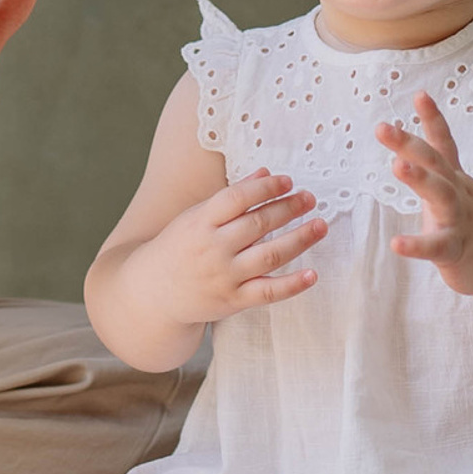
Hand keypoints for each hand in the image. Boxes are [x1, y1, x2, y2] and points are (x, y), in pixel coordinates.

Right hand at [140, 169, 325, 322]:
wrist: (152, 292)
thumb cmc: (179, 247)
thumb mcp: (197, 216)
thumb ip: (231, 197)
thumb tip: (266, 173)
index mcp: (201, 222)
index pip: (237, 199)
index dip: (265, 188)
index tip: (288, 180)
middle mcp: (213, 248)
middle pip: (258, 224)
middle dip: (289, 209)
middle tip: (310, 198)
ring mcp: (224, 276)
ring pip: (269, 255)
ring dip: (299, 239)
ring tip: (320, 225)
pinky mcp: (233, 301)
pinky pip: (267, 292)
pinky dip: (292, 284)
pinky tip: (312, 274)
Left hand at [380, 93, 472, 296]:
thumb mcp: (456, 191)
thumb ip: (435, 172)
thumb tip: (406, 152)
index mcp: (455, 179)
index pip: (443, 145)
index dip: (433, 119)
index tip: (420, 94)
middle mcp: (459, 193)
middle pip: (435, 163)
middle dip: (409, 144)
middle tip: (383, 128)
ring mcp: (460, 221)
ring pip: (442, 196)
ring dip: (420, 179)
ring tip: (397, 165)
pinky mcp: (457, 250)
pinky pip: (437, 246)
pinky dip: (417, 245)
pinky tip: (397, 243)